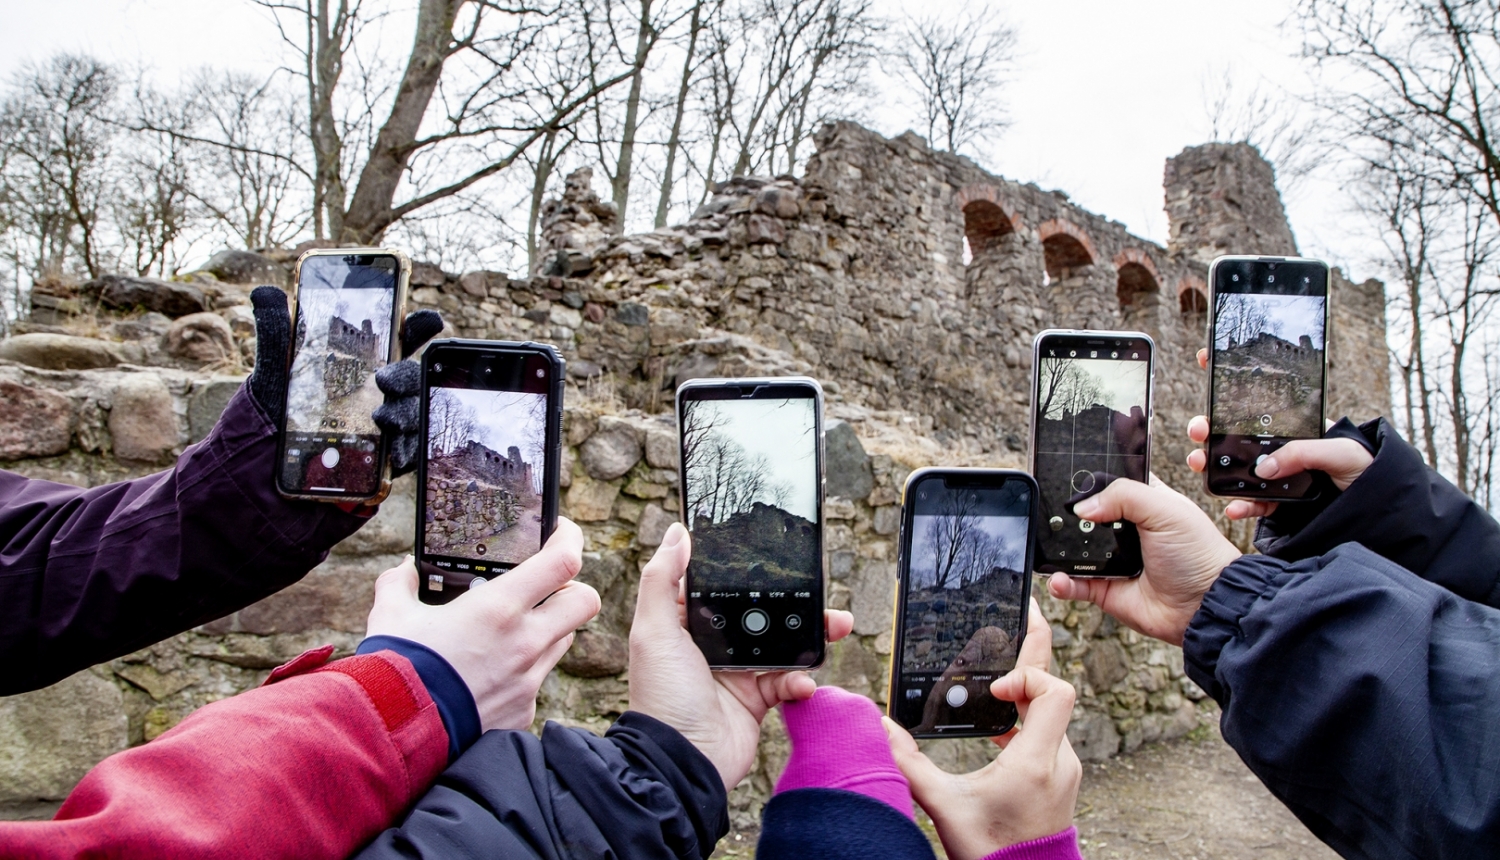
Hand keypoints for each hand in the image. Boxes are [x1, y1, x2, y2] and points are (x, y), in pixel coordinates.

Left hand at [248, 285, 442, 477]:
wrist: (262, 472)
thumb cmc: (273, 419)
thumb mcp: (274, 375)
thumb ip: (276, 335)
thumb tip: (265, 291)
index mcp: (360, 367)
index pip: (397, 341)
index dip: (417, 327)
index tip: (429, 320)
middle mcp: (379, 395)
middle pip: (412, 377)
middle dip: (407, 375)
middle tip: (383, 379)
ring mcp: (386, 428)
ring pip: (417, 413)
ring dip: (408, 413)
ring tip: (384, 418)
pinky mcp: (385, 461)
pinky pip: (410, 453)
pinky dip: (408, 450)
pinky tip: (398, 451)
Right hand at [364, 518, 597, 731]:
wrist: (396, 735)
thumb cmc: (396, 670)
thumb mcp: (392, 616)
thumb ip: (400, 584)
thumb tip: (405, 570)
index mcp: (498, 607)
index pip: (563, 560)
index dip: (570, 539)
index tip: (561, 532)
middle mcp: (525, 642)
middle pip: (586, 600)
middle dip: (573, 588)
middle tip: (548, 586)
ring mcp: (529, 679)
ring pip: (565, 640)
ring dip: (549, 628)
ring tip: (513, 629)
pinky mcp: (524, 711)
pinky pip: (538, 681)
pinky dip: (523, 671)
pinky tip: (491, 673)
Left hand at [627, 522, 854, 788]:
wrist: (684, 762)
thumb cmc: (661, 697)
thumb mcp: (653, 630)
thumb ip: (662, 579)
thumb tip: (677, 533)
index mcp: (686, 622)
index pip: (719, 586)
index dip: (743, 570)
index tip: (773, 553)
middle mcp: (712, 644)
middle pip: (760, 610)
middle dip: (792, 601)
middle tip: (819, 592)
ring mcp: (738, 671)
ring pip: (782, 642)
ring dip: (811, 635)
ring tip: (836, 627)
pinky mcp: (758, 698)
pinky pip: (789, 679)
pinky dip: (801, 680)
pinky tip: (803, 683)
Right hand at [886, 600, 1080, 859]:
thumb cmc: (991, 854)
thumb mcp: (943, 806)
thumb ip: (909, 764)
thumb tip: (880, 728)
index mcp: (1035, 760)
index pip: (1055, 690)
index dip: (1028, 673)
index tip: (996, 686)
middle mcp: (1059, 760)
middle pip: (1055, 690)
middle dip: (1031, 658)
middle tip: (1020, 616)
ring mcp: (1064, 771)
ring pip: (1053, 713)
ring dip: (1027, 693)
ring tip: (1000, 677)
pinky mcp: (1059, 781)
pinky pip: (1050, 734)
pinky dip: (1028, 719)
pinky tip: (999, 728)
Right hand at [1047, 477, 1239, 644]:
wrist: (1205, 605)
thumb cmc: (1198, 553)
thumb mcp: (1165, 510)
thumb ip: (1123, 496)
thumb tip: (1082, 507)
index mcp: (1143, 503)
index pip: (1110, 483)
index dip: (1089, 480)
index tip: (1064, 476)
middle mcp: (1126, 530)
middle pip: (1086, 516)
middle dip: (1067, 516)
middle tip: (1052, 515)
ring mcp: (1114, 559)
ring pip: (1075, 550)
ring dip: (1059, 550)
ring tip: (1049, 546)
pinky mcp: (1106, 589)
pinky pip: (1076, 584)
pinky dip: (1063, 583)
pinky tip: (1059, 579)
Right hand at [1187, 349, 1372, 518]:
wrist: (1383, 508)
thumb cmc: (1368, 469)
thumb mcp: (1342, 451)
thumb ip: (1303, 453)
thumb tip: (1263, 468)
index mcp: (1296, 425)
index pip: (1261, 396)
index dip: (1232, 377)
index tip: (1206, 360)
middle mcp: (1282, 446)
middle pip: (1236, 433)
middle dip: (1209, 428)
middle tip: (1198, 428)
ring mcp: (1278, 474)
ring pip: (1237, 467)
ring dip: (1213, 465)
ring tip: (1200, 463)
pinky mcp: (1280, 502)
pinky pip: (1254, 502)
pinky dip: (1240, 505)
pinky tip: (1233, 507)